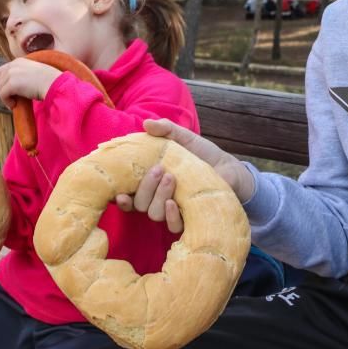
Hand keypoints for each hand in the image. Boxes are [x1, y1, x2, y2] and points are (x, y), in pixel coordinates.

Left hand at [0, 58, 63, 108]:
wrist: (54, 83)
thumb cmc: (50, 81)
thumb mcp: (36, 72)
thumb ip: (25, 74)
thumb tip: (18, 87)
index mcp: (19, 61)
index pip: (3, 70)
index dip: (5, 82)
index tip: (13, 91)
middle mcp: (13, 65)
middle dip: (3, 89)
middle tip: (12, 98)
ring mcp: (11, 73)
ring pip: (0, 88)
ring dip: (6, 97)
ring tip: (15, 103)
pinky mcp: (11, 84)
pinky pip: (2, 95)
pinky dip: (7, 102)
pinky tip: (15, 105)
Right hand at [114, 118, 255, 232]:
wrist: (228, 168)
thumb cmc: (201, 154)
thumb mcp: (184, 138)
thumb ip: (166, 130)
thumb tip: (147, 123)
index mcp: (150, 182)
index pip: (128, 195)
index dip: (120, 198)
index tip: (119, 193)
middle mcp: (157, 198)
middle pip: (139, 203)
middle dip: (145, 188)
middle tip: (159, 170)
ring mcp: (172, 210)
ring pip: (154, 213)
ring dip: (158, 196)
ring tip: (171, 177)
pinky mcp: (189, 218)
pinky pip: (173, 225)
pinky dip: (170, 215)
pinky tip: (174, 202)